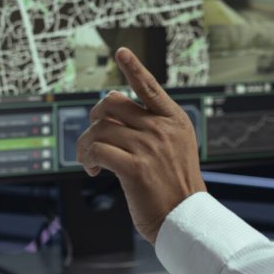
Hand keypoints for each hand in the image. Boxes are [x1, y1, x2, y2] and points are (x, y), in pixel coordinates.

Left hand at [75, 47, 204, 243]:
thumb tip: (115, 115)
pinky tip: (94, 171)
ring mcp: (149, 147)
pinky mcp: (135, 168)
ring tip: (90, 161)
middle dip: (94, 118)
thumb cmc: (176, 188)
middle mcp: (162, 128)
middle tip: (93, 138)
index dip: (133, 67)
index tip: (121, 52)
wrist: (187, 221)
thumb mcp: (175, 148)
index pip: (149, 86)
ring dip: (86, 144)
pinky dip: (88, 159)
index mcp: (175, 120)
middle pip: (112, 104)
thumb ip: (154, 128)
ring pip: (100, 128)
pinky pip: (98, 150)